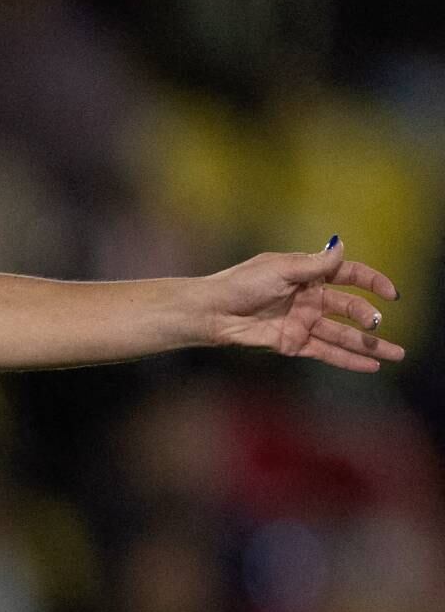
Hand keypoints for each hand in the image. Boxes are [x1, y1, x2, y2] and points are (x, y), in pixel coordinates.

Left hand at [207, 236, 406, 372]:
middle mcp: (309, 298)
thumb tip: (341, 245)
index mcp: (307, 274)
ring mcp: (303, 322)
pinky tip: (372, 366)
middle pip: (349, 308)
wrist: (213, 311)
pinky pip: (327, 352)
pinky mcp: (294, 343)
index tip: (390, 293)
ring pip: (343, 334)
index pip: (348, 275)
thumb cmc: (241, 284)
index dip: (371, 282)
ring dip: (369, 344)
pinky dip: (349, 360)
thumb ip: (314, 264)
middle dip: (367, 317)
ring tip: (398, 354)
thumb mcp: (280, 268)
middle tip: (375, 323)